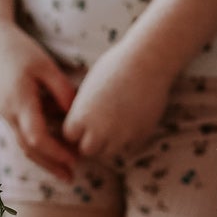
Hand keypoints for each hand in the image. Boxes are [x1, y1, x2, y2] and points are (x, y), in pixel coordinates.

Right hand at [0, 27, 79, 180]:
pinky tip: (52, 145)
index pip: (37, 139)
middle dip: (51, 165)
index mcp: (19, 102)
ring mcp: (4, 112)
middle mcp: (9, 112)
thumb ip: (62, 91)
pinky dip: (36, 144)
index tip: (76, 159)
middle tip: (72, 177)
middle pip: (29, 149)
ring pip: (23, 143)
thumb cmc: (18, 49)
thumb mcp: (45, 66)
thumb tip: (77, 116)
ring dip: (44, 158)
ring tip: (65, 168)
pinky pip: (20, 132)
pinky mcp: (4, 108)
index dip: (57, 152)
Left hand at [62, 47, 174, 161]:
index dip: (76, 129)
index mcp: (81, 115)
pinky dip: (127, 140)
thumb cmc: (115, 66)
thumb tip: (79, 120)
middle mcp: (99, 130)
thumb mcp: (89, 86)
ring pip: (108, 153)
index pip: (70, 136)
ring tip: (112, 126)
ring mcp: (121, 136)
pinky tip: (129, 123)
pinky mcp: (140, 136)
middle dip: (90, 141)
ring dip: (108, 143)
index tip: (82, 121)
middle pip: (87, 150)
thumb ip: (83, 108)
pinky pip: (129, 148)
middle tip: (96, 129)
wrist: (147, 63)